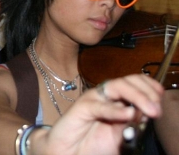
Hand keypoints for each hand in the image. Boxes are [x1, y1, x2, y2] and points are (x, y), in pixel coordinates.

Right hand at [33, 74, 162, 154]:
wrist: (69, 151)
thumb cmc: (92, 144)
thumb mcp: (120, 136)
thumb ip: (132, 124)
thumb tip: (146, 113)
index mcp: (118, 99)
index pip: (137, 83)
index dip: (150, 87)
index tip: (160, 98)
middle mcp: (106, 95)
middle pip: (129, 80)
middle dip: (147, 91)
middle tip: (156, 109)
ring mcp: (94, 98)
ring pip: (117, 86)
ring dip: (137, 96)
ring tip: (149, 111)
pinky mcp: (82, 107)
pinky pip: (100, 105)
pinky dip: (115, 110)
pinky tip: (127, 114)